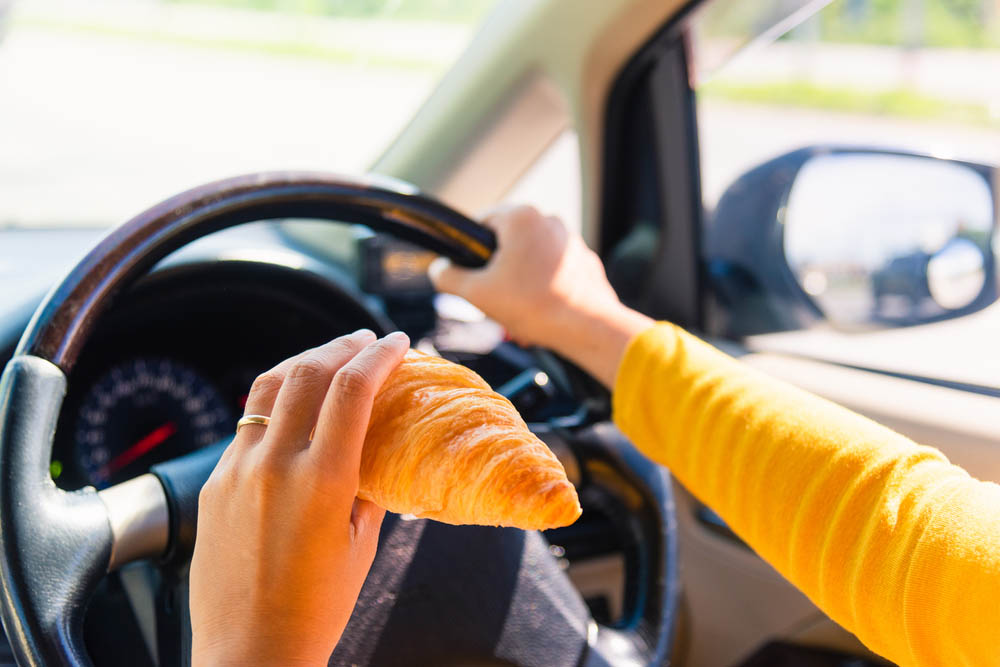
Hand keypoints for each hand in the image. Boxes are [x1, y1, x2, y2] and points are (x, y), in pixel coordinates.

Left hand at [190, 330, 408, 665]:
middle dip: (342, 345)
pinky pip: (247, 424)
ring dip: (303, 361)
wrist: (250, 653)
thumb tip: (379, 448)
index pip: (352, 389)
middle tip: (365, 338)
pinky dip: (277, 402)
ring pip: (268, 388)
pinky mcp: (214, 484)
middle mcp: (273, 464)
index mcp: (321, 480)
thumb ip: (369, 486)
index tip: (398, 343)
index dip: (378, 356)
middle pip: (307, 372)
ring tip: (328, 356)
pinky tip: (294, 409)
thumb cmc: (317, 609)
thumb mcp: (362, 544)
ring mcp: (236, 471)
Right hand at [429, 206, 650, 385]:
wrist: (586, 328)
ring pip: (531, 257)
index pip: (481, 223)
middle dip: (498, 270)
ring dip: (521, 280)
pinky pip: (554, 269)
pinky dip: (545, 286)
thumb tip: (439, 269)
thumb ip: (447, 276)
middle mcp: (549, 220)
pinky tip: (542, 310)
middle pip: (508, 242)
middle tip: (497, 299)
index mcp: (521, 216)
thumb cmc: (532, 306)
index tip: (473, 276)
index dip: (471, 251)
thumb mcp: (476, 293)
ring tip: (520, 310)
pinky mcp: (585, 261)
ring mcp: (571, 240)